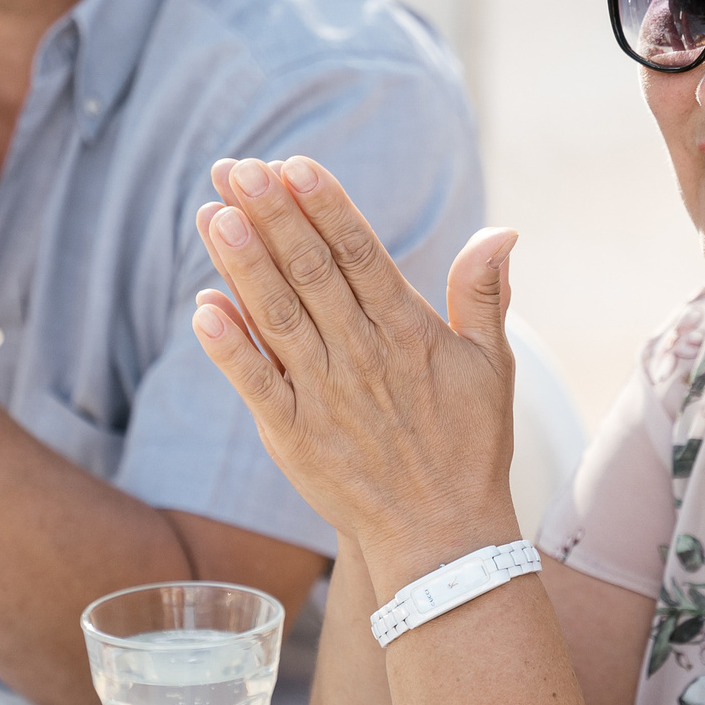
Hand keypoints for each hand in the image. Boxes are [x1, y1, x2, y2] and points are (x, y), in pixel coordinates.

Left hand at [188, 154, 518, 562]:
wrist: (444, 539)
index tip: (294, 165)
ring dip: (242, 263)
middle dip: (272, 215)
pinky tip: (202, 306)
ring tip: (211, 212)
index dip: (325, 207)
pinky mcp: (293, 436)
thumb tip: (501, 230)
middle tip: (238, 167)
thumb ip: (483, 294)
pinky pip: (255, 384)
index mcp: (408, 332)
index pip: (360, 254)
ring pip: (276, 317)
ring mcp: (324, 396)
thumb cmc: (469, 447)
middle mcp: (362, 356)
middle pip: (310, 272)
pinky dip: (228, 347)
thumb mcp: (493, 366)